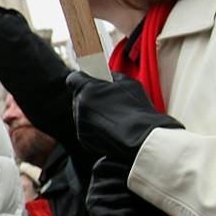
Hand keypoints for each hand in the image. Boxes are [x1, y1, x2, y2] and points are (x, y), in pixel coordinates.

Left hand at [67, 71, 181, 163]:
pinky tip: (112, 129)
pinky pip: (87, 130)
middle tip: (107, 100)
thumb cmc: (136, 109)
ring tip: (113, 117)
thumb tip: (107, 75)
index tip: (89, 81)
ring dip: (93, 114)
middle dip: (90, 98)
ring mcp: (80, 124)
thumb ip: (112, 76)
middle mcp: (79, 106)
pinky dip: (96, 129)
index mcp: (86, 89)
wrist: (141, 137)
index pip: (73, 79)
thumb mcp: (127, 82)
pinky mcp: (84, 140)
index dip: (82, 79)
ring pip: (83, 115)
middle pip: (79, 97)